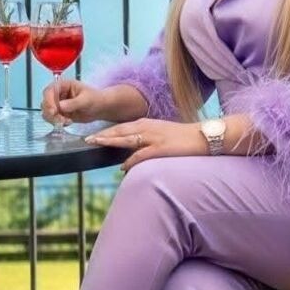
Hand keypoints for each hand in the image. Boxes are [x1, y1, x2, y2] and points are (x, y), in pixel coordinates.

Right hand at [41, 79, 102, 125]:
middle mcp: (58, 93)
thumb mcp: (86, 100)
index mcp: (63, 85)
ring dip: (54, 119)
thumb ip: (73, 103)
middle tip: (61, 120)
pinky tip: (68, 122)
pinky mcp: (59, 113)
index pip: (49, 91)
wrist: (100, 109)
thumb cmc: (95, 99)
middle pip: (45, 102)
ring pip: (47, 112)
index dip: (48, 101)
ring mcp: (57, 104)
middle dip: (51, 113)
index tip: (53, 111)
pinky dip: (57, 122)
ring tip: (67, 121)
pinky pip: (52, 118)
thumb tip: (60, 107)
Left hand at [85, 119, 206, 172]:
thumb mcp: (160, 134)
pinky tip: (122, 166)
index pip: (121, 126)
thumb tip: (129, 156)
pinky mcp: (160, 148)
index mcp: (146, 123)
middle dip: (102, 134)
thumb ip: (144, 141)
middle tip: (86, 139)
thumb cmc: (182, 137)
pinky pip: (140, 155)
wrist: (203, 136)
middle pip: (119, 130)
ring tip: (96, 144)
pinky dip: (130, 160)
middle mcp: (147, 127)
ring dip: (110, 141)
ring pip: (126, 138)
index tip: (93, 135)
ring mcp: (153, 137)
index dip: (106, 131)